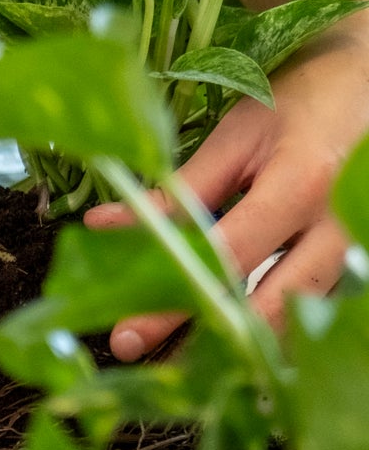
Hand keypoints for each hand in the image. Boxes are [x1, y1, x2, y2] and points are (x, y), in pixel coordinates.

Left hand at [85, 29, 368, 359]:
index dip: (175, 295)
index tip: (127, 329)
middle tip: (140, 357)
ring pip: (296, 323)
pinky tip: (223, 341)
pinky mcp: (358, 270)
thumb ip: (182, 189)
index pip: (230, 257)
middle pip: (269, 310)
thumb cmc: (298, 102)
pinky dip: (266, 332)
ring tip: (172, 361)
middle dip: (203, 342)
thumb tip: (107, 227)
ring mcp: (357, 257)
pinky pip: (313, 315)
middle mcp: (339, 234)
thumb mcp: (238, 135)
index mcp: (301, 188)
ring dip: (234, 346)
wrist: (367, 88)